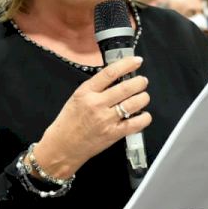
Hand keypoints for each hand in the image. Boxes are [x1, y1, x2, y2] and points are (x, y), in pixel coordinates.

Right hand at [34, 56, 150, 178]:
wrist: (62, 147)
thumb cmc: (68, 122)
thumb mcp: (76, 98)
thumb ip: (95, 88)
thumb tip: (116, 78)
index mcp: (86, 92)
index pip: (110, 73)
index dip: (126, 64)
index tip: (136, 61)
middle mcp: (96, 104)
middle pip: (125, 88)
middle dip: (139, 82)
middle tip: (142, 81)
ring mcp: (106, 120)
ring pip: (134, 104)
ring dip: (143, 98)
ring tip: (143, 97)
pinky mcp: (113, 134)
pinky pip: (136, 123)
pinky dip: (144, 117)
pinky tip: (144, 115)